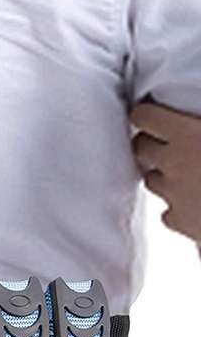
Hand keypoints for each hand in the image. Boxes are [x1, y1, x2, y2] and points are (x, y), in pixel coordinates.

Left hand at [130, 101, 200, 244]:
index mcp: (187, 134)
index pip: (143, 116)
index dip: (149, 114)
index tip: (156, 114)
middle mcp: (173, 163)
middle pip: (140, 147)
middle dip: (152, 143)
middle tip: (172, 144)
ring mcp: (174, 194)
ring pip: (152, 179)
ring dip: (165, 175)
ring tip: (190, 174)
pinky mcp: (180, 223)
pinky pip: (168, 211)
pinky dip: (178, 208)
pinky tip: (198, 205)